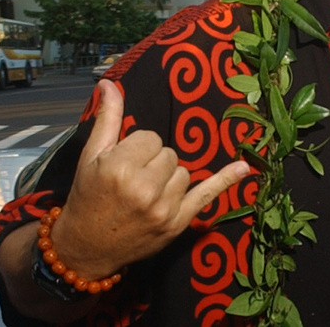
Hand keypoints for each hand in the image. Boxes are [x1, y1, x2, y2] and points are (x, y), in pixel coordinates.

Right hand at [51, 80, 250, 278]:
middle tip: (133, 181)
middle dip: (154, 163)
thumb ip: (107, 118)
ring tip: (145, 194)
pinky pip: (206, 195)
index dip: (138, 147)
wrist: (86, 247)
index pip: (151, 138)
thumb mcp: (91, 156)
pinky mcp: (177, 223)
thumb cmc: (87, 197)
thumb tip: (108, 83)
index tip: (124, 162)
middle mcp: (145, 188)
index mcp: (121, 168)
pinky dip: (225, 181)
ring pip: (184, 173)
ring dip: (169, 179)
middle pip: (170, 154)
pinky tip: (243, 168)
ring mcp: (164, 208)